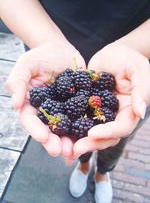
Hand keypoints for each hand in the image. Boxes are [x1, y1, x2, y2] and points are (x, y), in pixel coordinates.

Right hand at [6, 41, 85, 156]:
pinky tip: (90, 138)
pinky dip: (85, 131)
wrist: (63, 50)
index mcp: (32, 104)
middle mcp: (47, 111)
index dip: (36, 130)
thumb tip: (14, 104)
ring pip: (65, 130)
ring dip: (70, 142)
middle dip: (54, 142)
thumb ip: (18, 81)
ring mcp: (63, 111)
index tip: (43, 137)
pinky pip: (82, 120)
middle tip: (61, 152)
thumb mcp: (26, 64)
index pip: (31, 120)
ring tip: (75, 151)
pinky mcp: (78, 108)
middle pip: (48, 130)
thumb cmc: (42, 56)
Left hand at [72, 43, 149, 157]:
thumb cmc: (128, 59)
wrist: (111, 54)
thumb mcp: (138, 69)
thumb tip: (140, 112)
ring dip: (79, 141)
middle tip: (74, 149)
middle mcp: (115, 117)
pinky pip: (78, 121)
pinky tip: (58, 132)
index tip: (91, 133)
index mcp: (129, 111)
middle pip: (106, 136)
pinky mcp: (87, 109)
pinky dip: (70, 128)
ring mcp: (100, 115)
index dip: (108, 132)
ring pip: (91, 133)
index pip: (121, 127)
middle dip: (91, 144)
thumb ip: (142, 89)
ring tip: (64, 146)